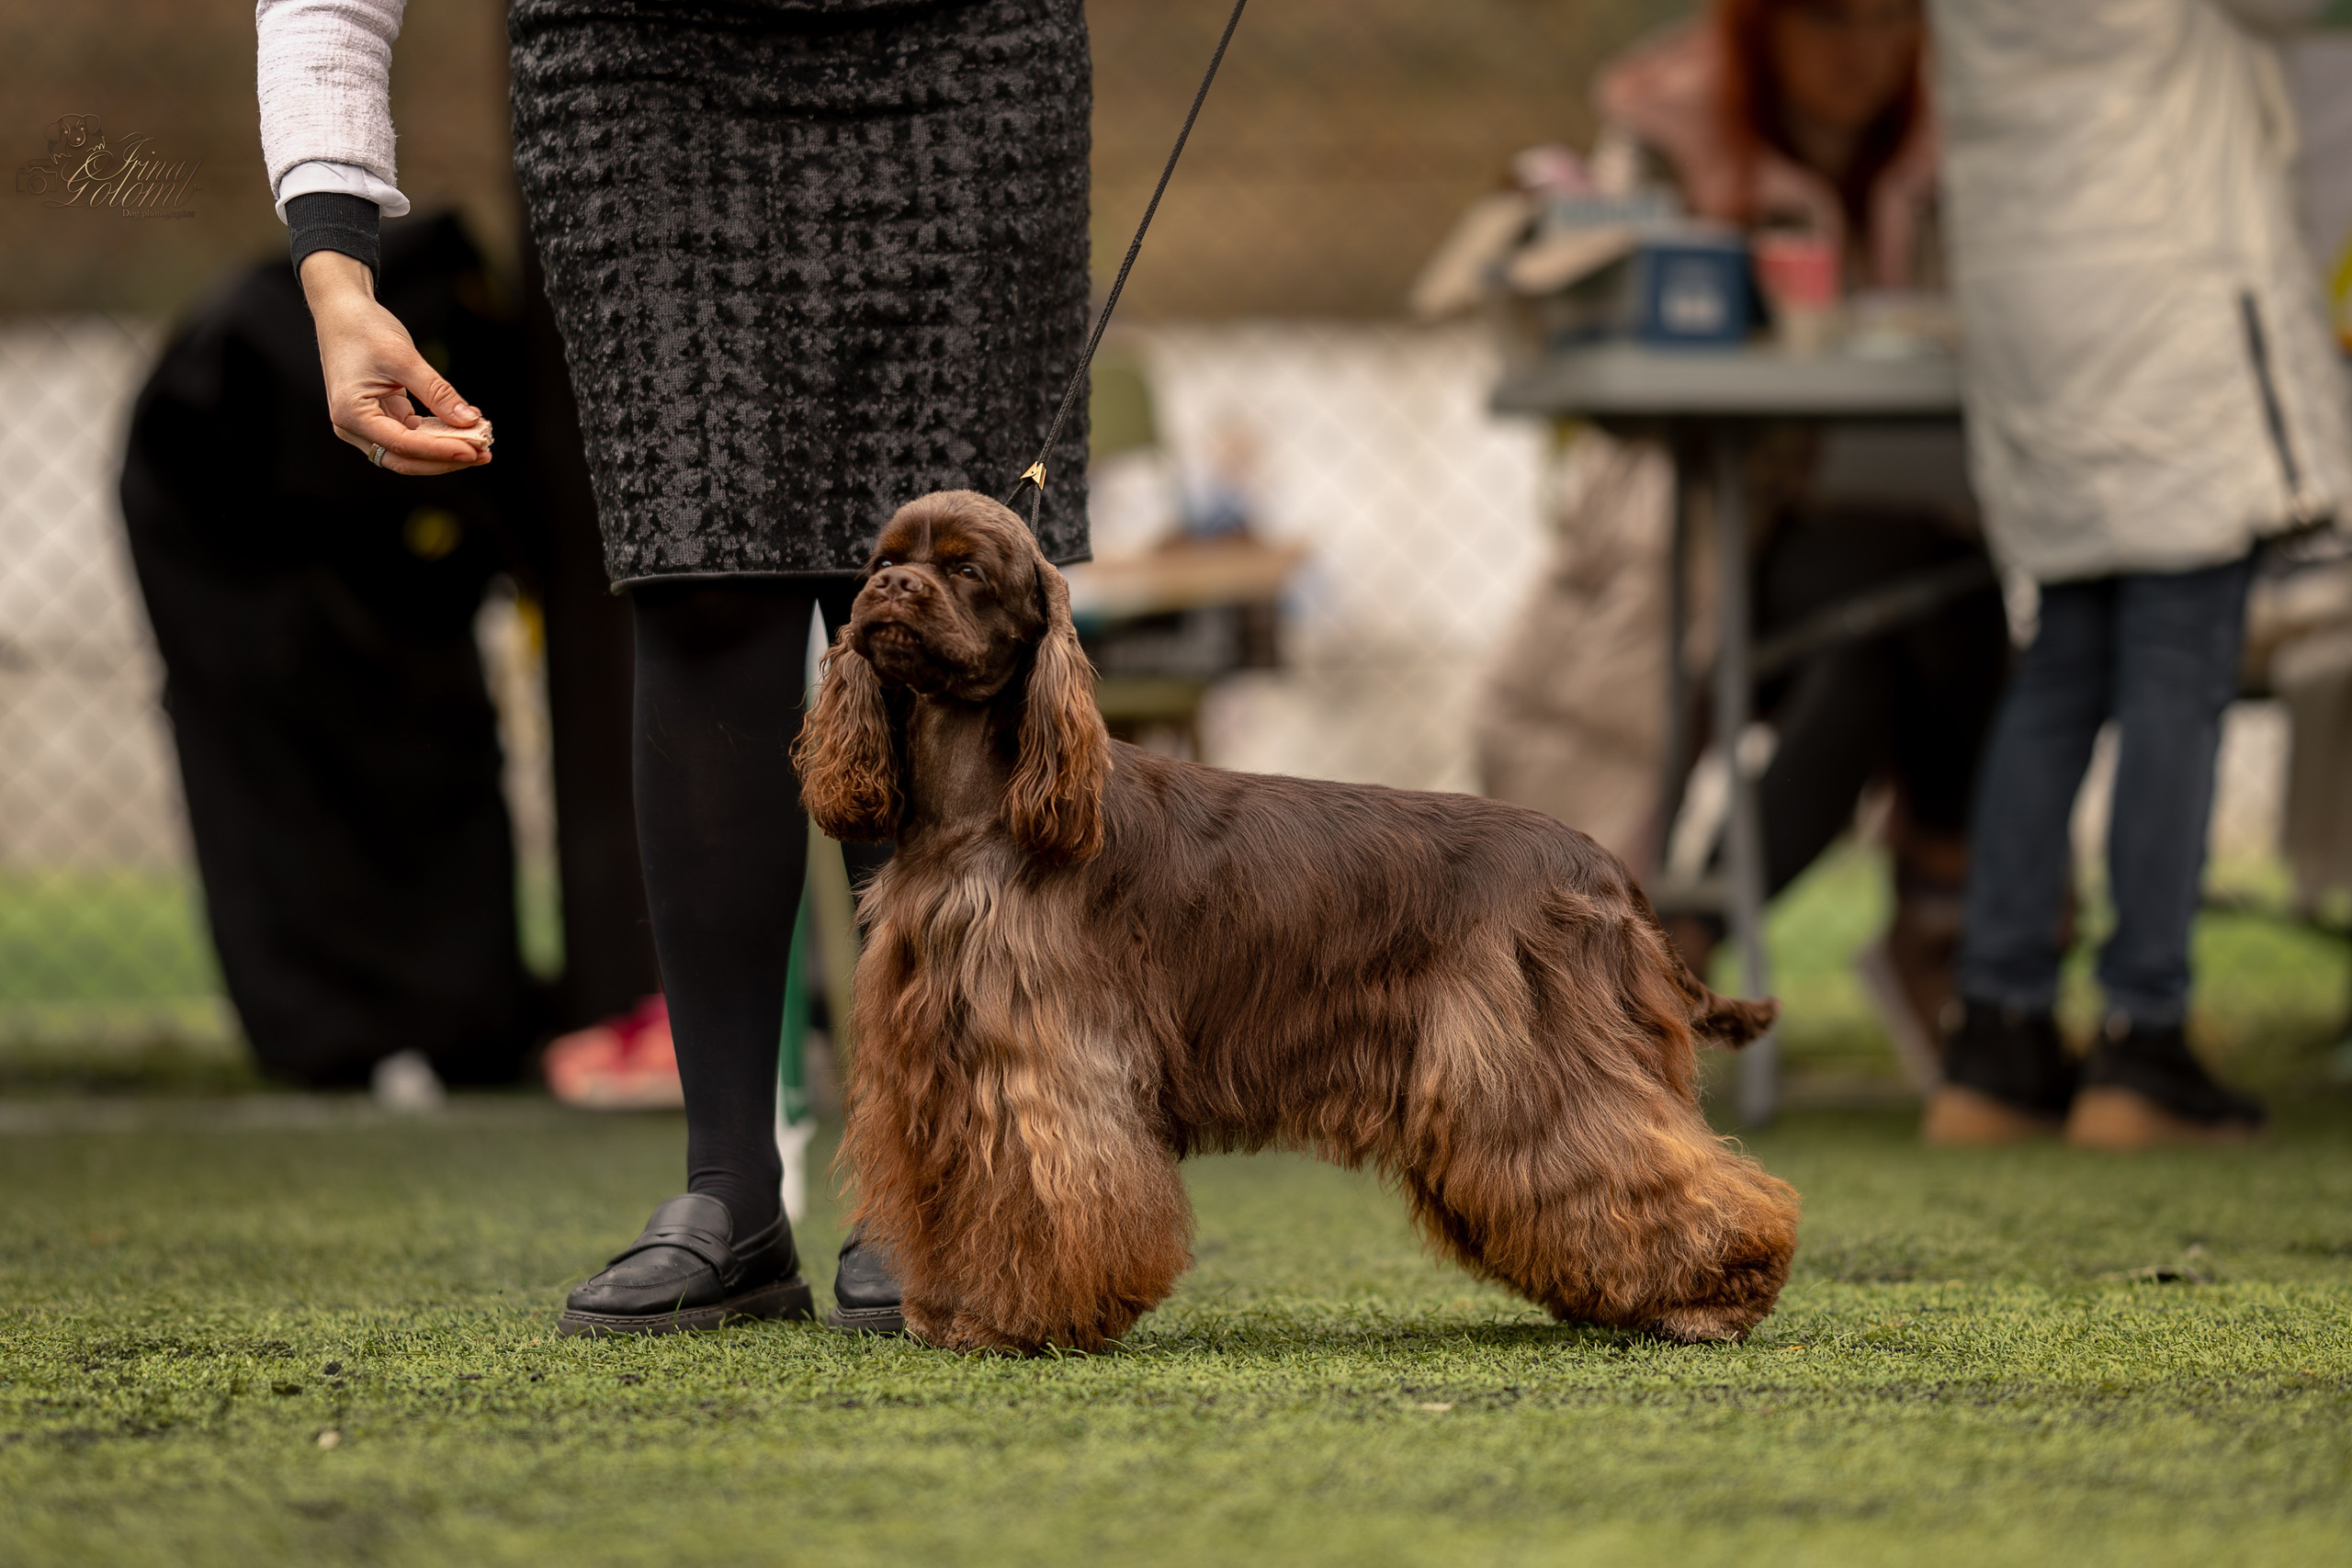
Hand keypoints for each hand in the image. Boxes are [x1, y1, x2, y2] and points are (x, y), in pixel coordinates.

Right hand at [299, 250, 490, 475]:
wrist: (342, 311)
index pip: (402, 445)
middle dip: (445, 460)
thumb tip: (469, 421)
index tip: (474, 450)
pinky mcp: (378, 417)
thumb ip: (437, 392)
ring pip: (408, 453)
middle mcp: (352, 426)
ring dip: (443, 451)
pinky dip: (436, 435)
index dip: (440, 451)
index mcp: (351, 413)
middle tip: (484, 455)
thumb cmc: (365, 329)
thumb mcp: (404, 357)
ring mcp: (364, 425)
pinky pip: (410, 436)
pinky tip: (464, 428)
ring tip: (481, 446)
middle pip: (404, 459)